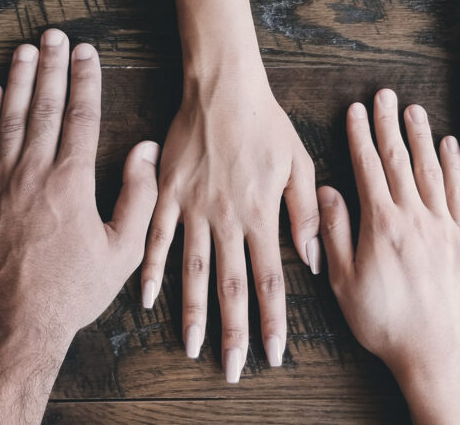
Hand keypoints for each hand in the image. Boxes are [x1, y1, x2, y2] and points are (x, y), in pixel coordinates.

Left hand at [0, 29, 158, 338]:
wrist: (13, 325)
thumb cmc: (72, 289)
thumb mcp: (123, 250)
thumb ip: (139, 196)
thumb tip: (144, 151)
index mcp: (71, 183)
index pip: (80, 117)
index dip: (86, 80)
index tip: (88, 53)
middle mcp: (32, 174)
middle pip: (44, 107)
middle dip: (52, 67)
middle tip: (56, 35)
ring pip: (9, 118)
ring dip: (19, 80)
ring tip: (26, 49)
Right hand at [141, 60, 319, 381]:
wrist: (223, 90)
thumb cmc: (265, 124)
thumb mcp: (299, 163)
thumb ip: (305, 213)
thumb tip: (311, 259)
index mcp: (261, 213)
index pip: (270, 280)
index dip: (272, 321)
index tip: (272, 353)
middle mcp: (227, 219)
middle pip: (231, 285)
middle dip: (234, 331)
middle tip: (232, 368)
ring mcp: (194, 207)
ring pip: (193, 270)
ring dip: (193, 311)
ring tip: (193, 346)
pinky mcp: (169, 193)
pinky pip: (157, 237)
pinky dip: (152, 268)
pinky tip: (147, 298)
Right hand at [318, 89, 459, 423]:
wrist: (438, 356)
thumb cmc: (385, 320)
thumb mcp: (344, 281)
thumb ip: (334, 232)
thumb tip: (327, 193)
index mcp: (382, 225)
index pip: (368, 169)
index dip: (360, 136)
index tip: (357, 111)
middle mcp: (415, 218)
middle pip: (400, 161)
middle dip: (390, 125)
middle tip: (387, 96)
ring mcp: (445, 227)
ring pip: (433, 170)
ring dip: (423, 138)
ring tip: (416, 111)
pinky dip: (459, 167)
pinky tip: (454, 148)